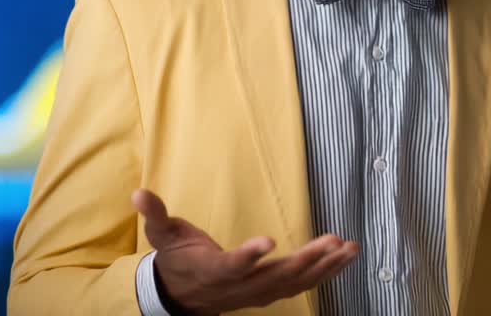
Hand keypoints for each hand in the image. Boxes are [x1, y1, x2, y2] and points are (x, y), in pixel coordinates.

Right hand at [131, 189, 359, 313]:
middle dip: (308, 260)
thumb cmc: (177, 260)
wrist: (182, 297)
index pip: (232, 266)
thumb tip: (139, 193)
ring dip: (326, 267)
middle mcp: (240, 286)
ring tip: (351, 248)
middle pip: (277, 277)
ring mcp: (258, 292)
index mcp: (214, 271)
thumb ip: (155, 215)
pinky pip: (304, 284)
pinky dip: (327, 271)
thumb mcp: (163, 236)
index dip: (249, 256)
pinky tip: (346, 256)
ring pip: (296, 284)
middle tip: (334, 241)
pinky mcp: (271, 291)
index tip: (269, 241)